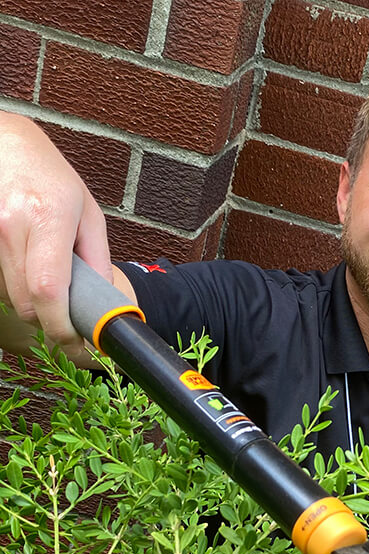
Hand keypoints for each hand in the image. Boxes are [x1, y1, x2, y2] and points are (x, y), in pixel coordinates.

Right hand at [0, 112, 112, 359]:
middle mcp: (13, 224)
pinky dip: (14, 289)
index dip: (59, 325)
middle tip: (69, 324)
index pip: (48, 289)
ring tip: (51, 293)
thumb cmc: (52, 178)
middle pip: (25, 301)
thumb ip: (97, 258)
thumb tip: (105, 301)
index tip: (76, 342)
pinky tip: (28, 274)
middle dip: (48, 322)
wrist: (5, 144)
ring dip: (32, 306)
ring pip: (8, 295)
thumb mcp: (88, 213)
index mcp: (48, 218)